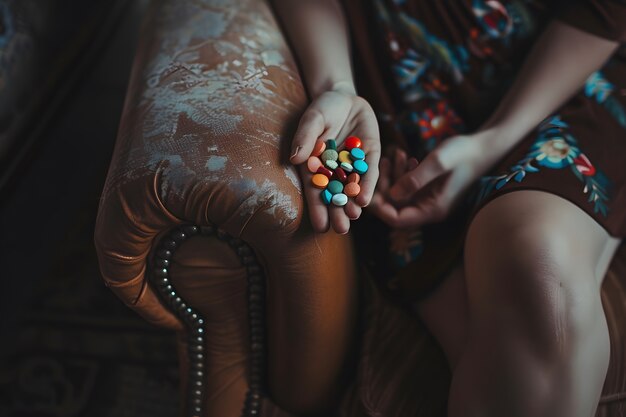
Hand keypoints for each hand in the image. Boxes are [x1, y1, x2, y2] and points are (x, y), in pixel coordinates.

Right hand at [290, 88, 380, 233]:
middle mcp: (335, 171)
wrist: (344, 96)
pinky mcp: (371, 156)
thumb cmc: (322, 108)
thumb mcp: (312, 119)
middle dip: (338, 213)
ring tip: (353, 217)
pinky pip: (370, 173)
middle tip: (340, 229)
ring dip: (353, 204)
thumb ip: (305, 137)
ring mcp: (354, 165)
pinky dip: (368, 186)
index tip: (320, 227)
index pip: (316, 192)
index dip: (318, 210)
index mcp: (316, 167)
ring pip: (353, 188)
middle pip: (336, 196)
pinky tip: (365, 200)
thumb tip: (295, 159)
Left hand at [371, 135, 486, 227]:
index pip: (397, 220)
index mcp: (432, 210)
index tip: (371, 187)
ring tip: (394, 154)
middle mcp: (429, 210)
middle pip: (394, 208)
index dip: (380, 207)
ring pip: (399, 195)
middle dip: (384, 187)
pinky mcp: (428, 190)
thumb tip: (391, 195)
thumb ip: (415, 179)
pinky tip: (403, 156)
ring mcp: (428, 200)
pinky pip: (407, 186)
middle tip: (381, 163)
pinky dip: (402, 172)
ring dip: (393, 176)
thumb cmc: (464, 153)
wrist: (484, 146)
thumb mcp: (438, 162)